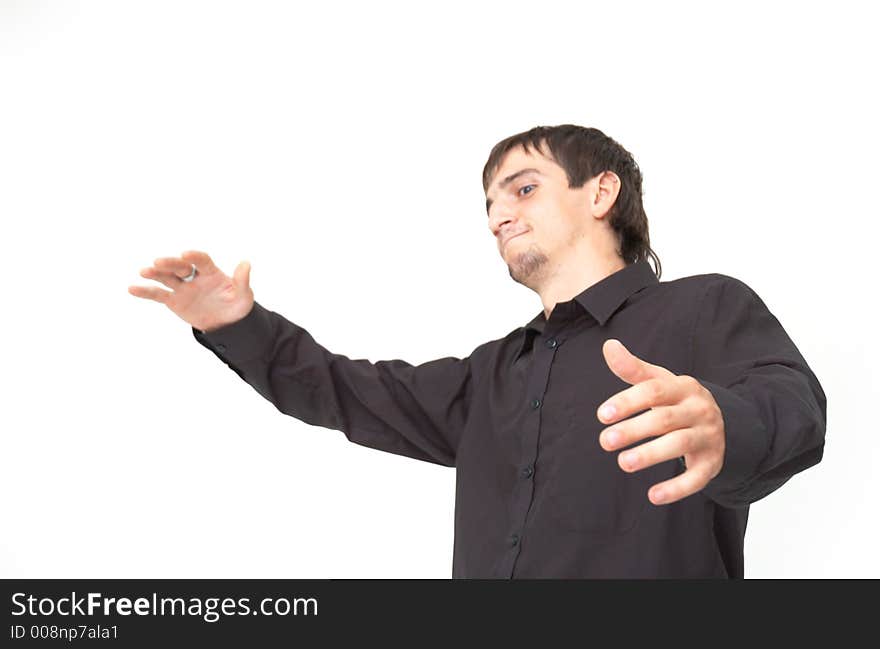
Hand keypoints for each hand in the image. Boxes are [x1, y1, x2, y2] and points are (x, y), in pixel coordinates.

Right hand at [128, 250, 254, 332]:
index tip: (187, 254)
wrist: (226, 324)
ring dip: (155, 273)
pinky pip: (158, 295)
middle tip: (158, 262)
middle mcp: (194, 276)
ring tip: (144, 271)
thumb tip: (246, 263)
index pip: (202, 260)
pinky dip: (145, 291)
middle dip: (170, 263)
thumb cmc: (236, 306)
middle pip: (180, 266)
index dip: (195, 256)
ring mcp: (183, 287)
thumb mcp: (243, 296)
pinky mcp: (174, 300)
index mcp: (212, 272)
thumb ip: (242, 281)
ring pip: (167, 277)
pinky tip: (132, 288)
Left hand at [596, 339, 724, 505]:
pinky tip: (653, 496)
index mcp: (683, 387)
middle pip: (664, 419)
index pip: (654, 390)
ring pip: (680, 446)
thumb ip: (632, 369)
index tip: (601, 415)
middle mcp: (699, 410)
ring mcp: (708, 437)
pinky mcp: (712, 463)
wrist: (721, 422)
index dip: (628, 402)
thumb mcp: (659, 382)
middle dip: (633, 430)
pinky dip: (676, 488)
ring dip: (651, 455)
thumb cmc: (676, 400)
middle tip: (604, 441)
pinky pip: (697, 478)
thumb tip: (608, 345)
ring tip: (623, 463)